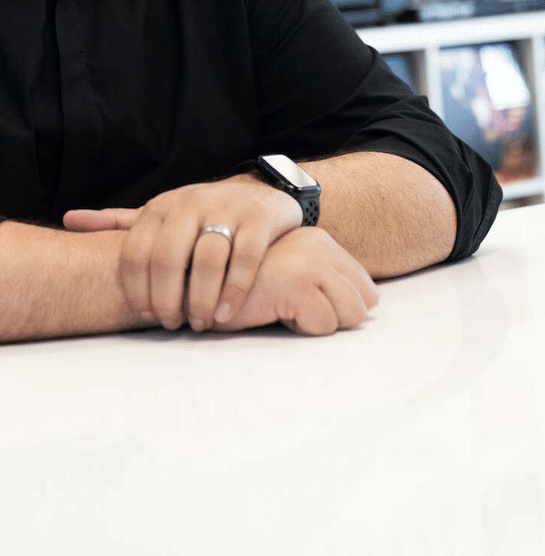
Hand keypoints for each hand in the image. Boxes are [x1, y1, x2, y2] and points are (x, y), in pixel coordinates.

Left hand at [63, 174, 303, 331]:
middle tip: (172, 324)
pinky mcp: (258, 219)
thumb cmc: (201, 215)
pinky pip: (244, 258)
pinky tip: (225, 313)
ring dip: (200, 298)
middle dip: (167, 298)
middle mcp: (190, 204)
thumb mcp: (159, 215)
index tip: (143, 315)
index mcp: (160, 207)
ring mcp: (226, 209)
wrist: (259, 194)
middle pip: (168, 257)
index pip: (137, 251)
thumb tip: (69, 220)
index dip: (136, 289)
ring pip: (207, 258)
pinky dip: (233, 290)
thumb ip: (119, 222)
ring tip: (199, 323)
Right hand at [216, 228, 379, 335]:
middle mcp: (318, 245)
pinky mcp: (296, 282)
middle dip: (338, 319)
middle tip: (297, 311)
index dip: (343, 308)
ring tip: (284, 309)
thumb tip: (366, 305)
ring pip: (352, 314)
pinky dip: (301, 329)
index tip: (309, 306)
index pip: (368, 289)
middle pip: (366, 303)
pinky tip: (273, 312)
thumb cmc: (244, 284)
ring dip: (320, 323)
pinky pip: (325, 324)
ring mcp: (309, 261)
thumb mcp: (290, 272)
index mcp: (319, 240)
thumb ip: (321, 280)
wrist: (200, 280)